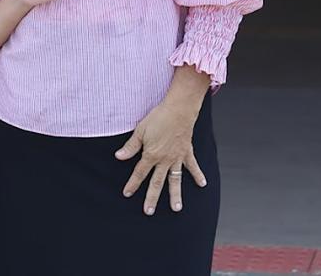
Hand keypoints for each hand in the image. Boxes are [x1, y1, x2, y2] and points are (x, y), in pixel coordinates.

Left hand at [115, 99, 207, 215]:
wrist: (179, 109)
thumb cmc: (159, 117)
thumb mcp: (140, 130)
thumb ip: (131, 146)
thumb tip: (118, 156)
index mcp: (151, 155)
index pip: (139, 173)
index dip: (132, 184)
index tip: (127, 193)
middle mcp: (165, 160)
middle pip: (157, 182)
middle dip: (152, 197)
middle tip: (149, 211)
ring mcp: (177, 157)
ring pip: (175, 180)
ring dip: (175, 194)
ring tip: (176, 208)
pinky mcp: (187, 152)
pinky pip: (192, 166)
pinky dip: (198, 175)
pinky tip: (202, 184)